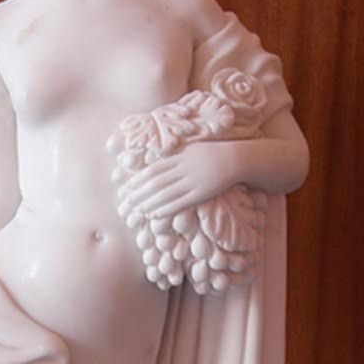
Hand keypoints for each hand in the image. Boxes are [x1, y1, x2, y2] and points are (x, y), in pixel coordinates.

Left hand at [117, 141, 237, 220]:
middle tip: (127, 202)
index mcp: (181, 156)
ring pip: (166, 194)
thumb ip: (176, 156)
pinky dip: (165, 209)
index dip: (140, 179)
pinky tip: (154, 214)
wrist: (236, 158)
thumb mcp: (192, 149)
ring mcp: (193, 181)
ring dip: (150, 203)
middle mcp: (184, 168)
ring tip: (138, 210)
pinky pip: (180, 203)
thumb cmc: (213, 153)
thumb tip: (158, 161)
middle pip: (157, 182)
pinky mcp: (202, 193)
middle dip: (140, 192)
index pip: (155, 169)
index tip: (128, 186)